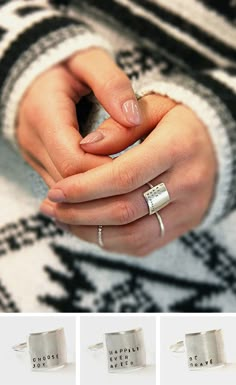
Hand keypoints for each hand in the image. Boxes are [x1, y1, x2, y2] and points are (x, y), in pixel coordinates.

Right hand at [17, 48, 139, 185]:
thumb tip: (133, 119)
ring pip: (64, 194)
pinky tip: (110, 187)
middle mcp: (33, 141)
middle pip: (69, 183)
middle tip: (138, 182)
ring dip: (96, 194)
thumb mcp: (89, 60)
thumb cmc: (67, 65)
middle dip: (104, 187)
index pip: (73, 162)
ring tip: (128, 187)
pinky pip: (62, 190)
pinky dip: (87, 193)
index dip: (106, 171)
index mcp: (43, 114)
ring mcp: (33, 156)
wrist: (36, 74)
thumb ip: (112, 84)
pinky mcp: (40, 163)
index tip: (137, 167)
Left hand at [41, 95, 216, 255]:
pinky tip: (88, 228)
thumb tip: (84, 147)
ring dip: (91, 232)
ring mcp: (188, 211)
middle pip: (125, 211)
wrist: (219, 147)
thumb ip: (119, 125)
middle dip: (80, 213)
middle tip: (50, 207)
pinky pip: (143, 245)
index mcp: (179, 148)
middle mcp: (188, 185)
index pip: (124, 176)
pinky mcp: (183, 226)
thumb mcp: (155, 107)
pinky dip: (110, 241)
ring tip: (62, 220)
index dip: (85, 187)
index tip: (55, 190)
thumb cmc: (181, 123)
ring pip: (132, 235)